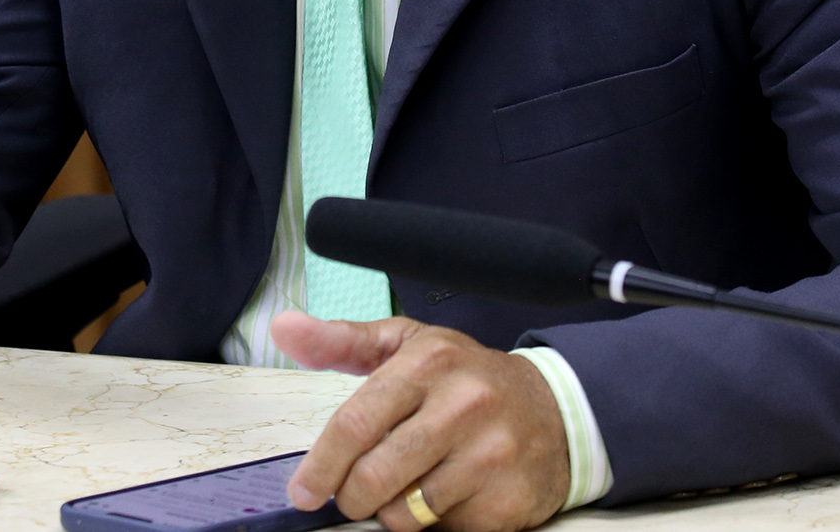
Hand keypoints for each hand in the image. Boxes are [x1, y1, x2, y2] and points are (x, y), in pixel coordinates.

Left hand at [275, 312, 568, 531]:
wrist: (554, 409)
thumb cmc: (467, 378)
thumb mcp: (410, 344)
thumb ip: (343, 340)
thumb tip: (285, 327)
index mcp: (429, 362)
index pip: (355, 423)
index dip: (321, 465)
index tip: (303, 490)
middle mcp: (462, 404)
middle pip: (374, 478)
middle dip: (353, 497)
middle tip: (357, 494)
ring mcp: (489, 455)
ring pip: (404, 514)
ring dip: (394, 512)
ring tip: (409, 488)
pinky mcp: (507, 500)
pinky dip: (434, 525)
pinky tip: (448, 497)